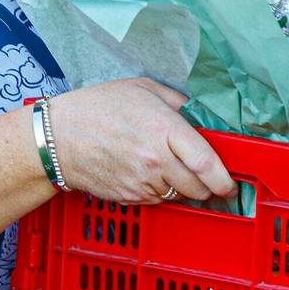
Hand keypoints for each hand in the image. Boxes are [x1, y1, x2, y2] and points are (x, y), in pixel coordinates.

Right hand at [47, 78, 234, 204]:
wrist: (58, 137)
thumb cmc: (97, 108)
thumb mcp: (141, 88)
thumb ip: (175, 100)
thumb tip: (196, 112)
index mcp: (164, 129)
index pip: (206, 162)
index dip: (224, 179)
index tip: (230, 183)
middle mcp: (156, 160)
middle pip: (197, 188)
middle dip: (208, 188)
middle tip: (209, 181)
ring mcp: (142, 182)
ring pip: (177, 196)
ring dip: (182, 188)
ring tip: (170, 170)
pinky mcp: (129, 197)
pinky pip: (156, 200)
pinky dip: (159, 192)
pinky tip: (148, 174)